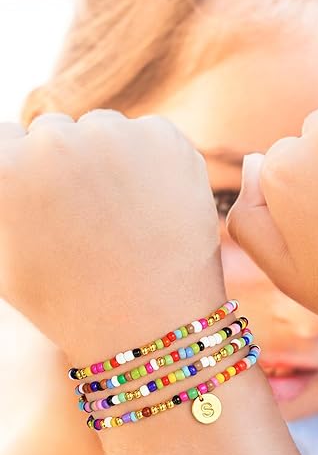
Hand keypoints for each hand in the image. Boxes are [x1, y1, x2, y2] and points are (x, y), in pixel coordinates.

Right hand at [0, 112, 224, 361]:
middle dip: (72, 166)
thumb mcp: (5, 257)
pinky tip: (157, 207)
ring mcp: (113, 136)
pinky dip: (155, 161)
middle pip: (56, 132)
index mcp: (3, 169)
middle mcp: (54, 141)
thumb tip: (14, 165)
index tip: (55, 208)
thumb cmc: (73, 302)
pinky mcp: (164, 140)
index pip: (9, 140)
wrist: (155, 325)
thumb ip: (3, 199)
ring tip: (128, 218)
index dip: (33, 177)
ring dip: (113, 158)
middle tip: (97, 219)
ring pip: (105, 129)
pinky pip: (151, 136)